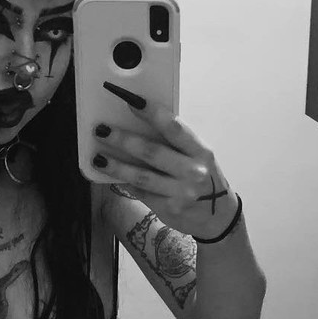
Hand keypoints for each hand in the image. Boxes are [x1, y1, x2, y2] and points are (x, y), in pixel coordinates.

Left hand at [91, 98, 237, 239]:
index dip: (152, 113)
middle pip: (152, 152)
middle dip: (123, 139)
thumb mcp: (200, 157)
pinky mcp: (169, 209)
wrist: (218, 217)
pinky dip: (125, 183)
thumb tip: (140, 123)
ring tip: (99, 157)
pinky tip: (112, 176)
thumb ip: (177, 143)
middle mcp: (192, 172)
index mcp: (201, 152)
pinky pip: (141, 193)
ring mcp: (180, 193)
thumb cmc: (205, 179)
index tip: (131, 101)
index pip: (174, 128)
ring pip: (141, 176)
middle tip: (102, 130)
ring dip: (116, 166)